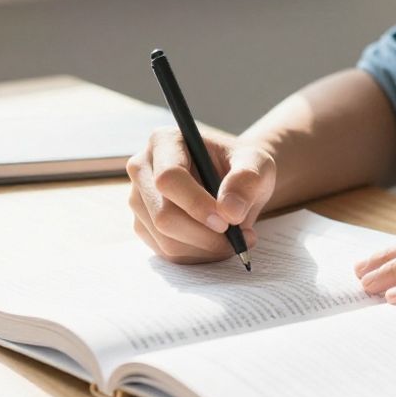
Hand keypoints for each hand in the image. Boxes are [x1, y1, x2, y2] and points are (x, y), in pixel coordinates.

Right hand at [126, 128, 276, 263]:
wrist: (234, 182)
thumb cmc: (242, 166)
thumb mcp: (256, 164)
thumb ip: (247, 180)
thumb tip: (230, 211)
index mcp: (164, 141)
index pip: (168, 178)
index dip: (196, 204)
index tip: (227, 221)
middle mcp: (143, 168)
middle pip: (163, 215)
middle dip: (205, 235)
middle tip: (241, 237)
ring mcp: (139, 199)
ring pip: (165, 239)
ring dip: (206, 248)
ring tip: (238, 238)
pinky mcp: (144, 225)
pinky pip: (167, 253)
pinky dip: (199, 255)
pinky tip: (219, 243)